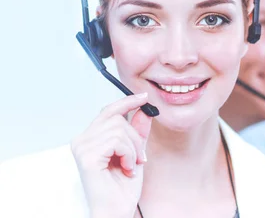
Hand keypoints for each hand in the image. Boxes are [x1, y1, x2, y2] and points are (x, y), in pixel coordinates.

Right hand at [71, 93, 152, 217]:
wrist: (117, 209)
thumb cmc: (122, 187)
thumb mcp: (135, 152)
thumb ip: (137, 131)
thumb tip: (143, 110)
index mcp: (90, 138)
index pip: (108, 111)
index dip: (126, 102)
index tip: (143, 97)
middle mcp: (81, 140)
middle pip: (117, 118)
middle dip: (134, 137)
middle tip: (138, 157)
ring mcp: (82, 147)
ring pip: (119, 129)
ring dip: (133, 149)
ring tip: (130, 165)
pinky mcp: (87, 156)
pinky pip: (117, 141)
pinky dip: (128, 154)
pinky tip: (125, 168)